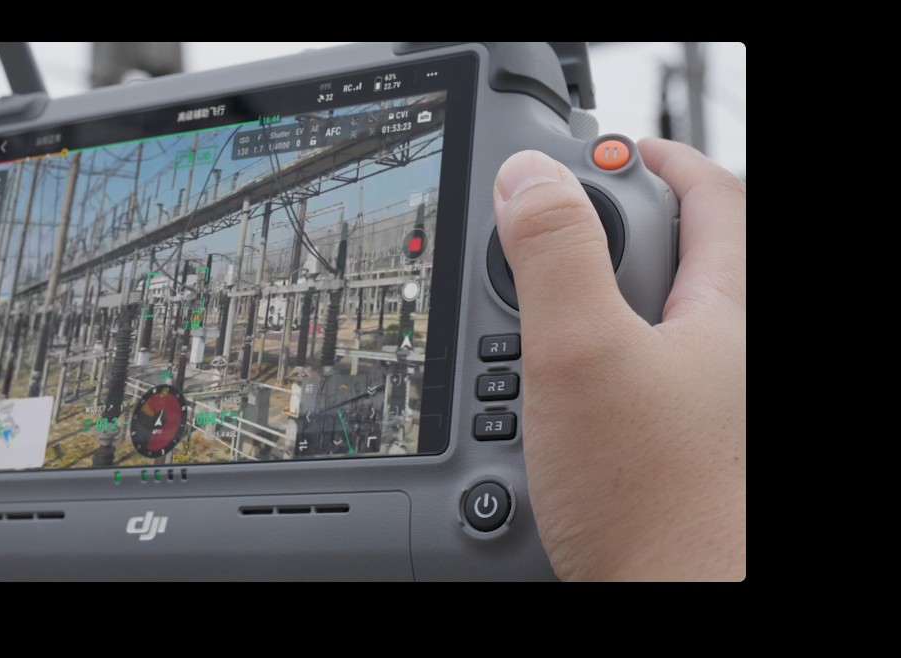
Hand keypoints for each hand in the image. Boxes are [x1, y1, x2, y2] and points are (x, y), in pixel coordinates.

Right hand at [492, 139, 744, 580]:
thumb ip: (556, 257)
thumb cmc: (657, 503)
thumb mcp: (583, 353)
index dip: (664, 162)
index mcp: (722, 315)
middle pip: (673, 261)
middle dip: (606, 239)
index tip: (614, 150)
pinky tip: (543, 405)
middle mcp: (721, 359)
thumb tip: (530, 179)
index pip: (714, 201)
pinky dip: (577, 374)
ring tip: (525, 332)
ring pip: (640, 330)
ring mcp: (697, 410)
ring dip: (580, 314)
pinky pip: (620, 387)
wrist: (675, 602)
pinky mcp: (666, 454)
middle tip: (544, 240)